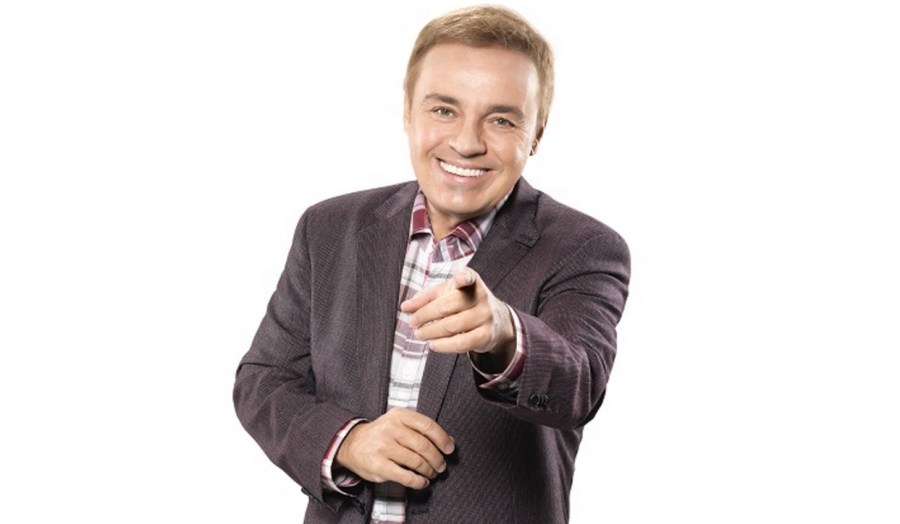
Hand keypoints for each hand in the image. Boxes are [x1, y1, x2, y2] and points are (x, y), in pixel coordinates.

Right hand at [335, 408, 454, 488]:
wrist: (352, 444)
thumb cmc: (381, 434)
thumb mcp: (399, 423)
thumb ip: (422, 430)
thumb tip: (449, 441)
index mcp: (399, 415)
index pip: (428, 426)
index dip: (442, 439)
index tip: (449, 449)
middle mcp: (391, 429)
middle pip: (424, 446)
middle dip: (437, 459)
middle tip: (441, 466)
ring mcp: (384, 447)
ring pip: (417, 462)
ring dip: (429, 470)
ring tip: (431, 473)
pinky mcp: (379, 466)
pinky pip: (406, 477)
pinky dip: (418, 481)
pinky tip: (422, 482)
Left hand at [401, 268, 515, 366]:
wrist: (495, 321)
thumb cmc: (464, 303)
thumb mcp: (446, 294)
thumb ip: (425, 298)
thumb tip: (406, 307)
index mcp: (471, 282)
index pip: (469, 277)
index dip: (464, 277)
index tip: (460, 278)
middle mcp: (482, 297)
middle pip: (448, 306)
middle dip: (426, 315)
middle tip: (413, 322)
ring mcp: (485, 317)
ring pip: (453, 326)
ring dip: (431, 332)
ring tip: (419, 334)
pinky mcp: (486, 335)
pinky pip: (461, 343)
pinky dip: (444, 345)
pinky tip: (433, 344)